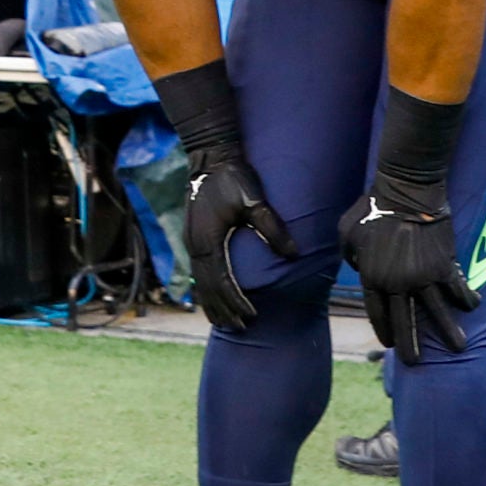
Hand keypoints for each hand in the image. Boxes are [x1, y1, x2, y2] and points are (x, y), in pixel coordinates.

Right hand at [182, 148, 297, 330]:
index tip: (252, 316)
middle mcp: (195, 245)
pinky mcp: (193, 238)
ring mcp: (191, 242)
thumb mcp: (256, 202)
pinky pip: (198, 273)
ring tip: (226, 323)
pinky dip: (206, 290)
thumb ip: (273, 228)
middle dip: (224, 310)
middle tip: (241, 328)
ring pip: (199, 284)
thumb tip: (294, 255)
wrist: (210, 157)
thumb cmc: (234, 178)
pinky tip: (215, 298)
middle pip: (207, 289)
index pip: (222, 281)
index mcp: (209, 240)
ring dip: (212, 304)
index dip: (237, 301)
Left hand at [340, 173, 474, 365]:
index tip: (389, 344)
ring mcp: (423, 278)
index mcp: (372, 278)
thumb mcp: (347, 233)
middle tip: (414, 364)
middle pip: (404, 322)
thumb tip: (359, 268)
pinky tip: (472, 307)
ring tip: (458, 347)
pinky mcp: (444, 267)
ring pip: (436, 313)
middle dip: (410, 345)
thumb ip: (350, 256)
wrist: (406, 193)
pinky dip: (465, 298)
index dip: (384, 330)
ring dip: (448, 332)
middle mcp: (397, 284)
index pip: (377, 313)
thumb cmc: (371, 208)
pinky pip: (456, 288)